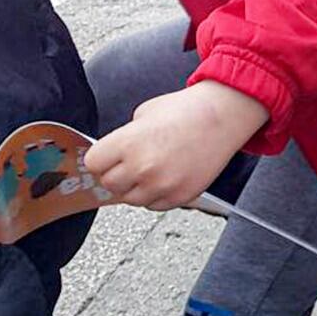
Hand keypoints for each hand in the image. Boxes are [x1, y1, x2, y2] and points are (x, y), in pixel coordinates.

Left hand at [85, 80, 268, 210]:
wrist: (223, 115)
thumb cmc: (188, 110)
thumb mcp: (144, 113)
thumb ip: (124, 138)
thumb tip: (115, 156)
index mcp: (128, 143)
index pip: (93, 164)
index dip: (101, 158)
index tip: (108, 156)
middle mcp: (142, 167)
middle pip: (109, 184)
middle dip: (118, 173)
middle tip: (131, 162)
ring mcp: (162, 185)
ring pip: (131, 199)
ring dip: (137, 187)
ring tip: (152, 168)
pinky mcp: (180, 196)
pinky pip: (154, 205)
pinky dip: (157, 194)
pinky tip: (167, 175)